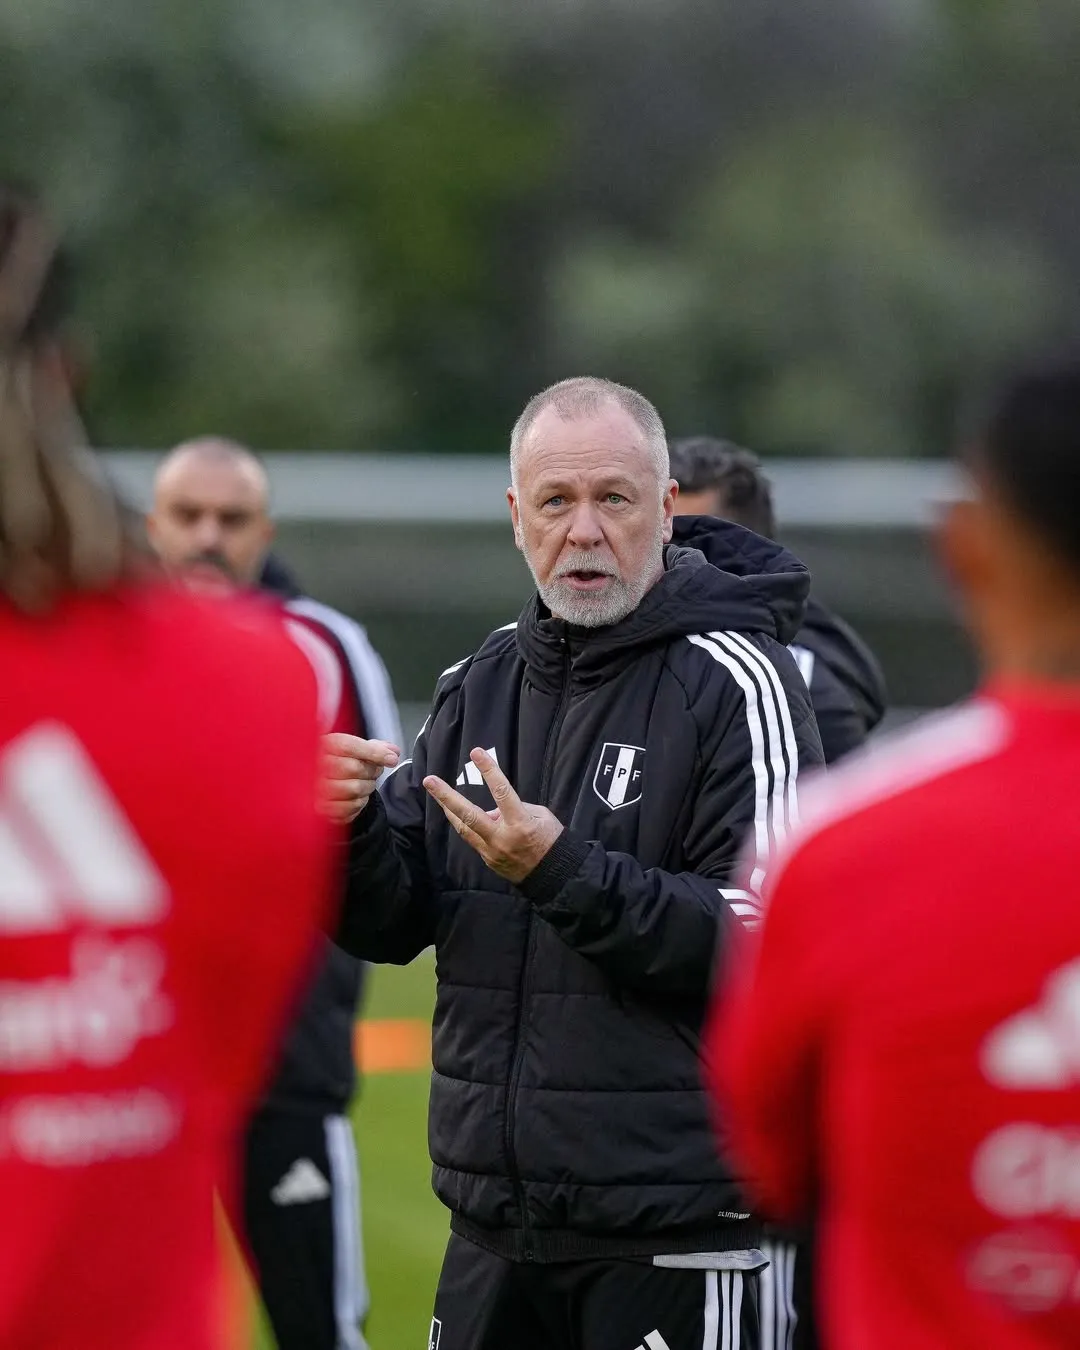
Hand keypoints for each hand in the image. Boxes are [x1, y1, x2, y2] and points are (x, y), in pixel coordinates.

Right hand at [321, 733, 399, 824]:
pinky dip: (359, 803)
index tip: (391, 759)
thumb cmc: (340, 762)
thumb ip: (375, 747)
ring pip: (354, 788)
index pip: (349, 746)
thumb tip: (393, 752)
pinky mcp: (321, 808)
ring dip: (367, 788)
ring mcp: (316, 788)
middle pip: (353, 768)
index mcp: (324, 745)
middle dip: (371, 772)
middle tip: (374, 772)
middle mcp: (316, 765)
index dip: (374, 752)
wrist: (320, 781)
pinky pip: (349, 807)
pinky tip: (357, 797)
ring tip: (365, 784)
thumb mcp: (355, 748)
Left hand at [423, 747, 562, 883]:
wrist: (553, 876)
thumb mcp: (541, 816)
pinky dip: (467, 826)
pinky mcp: (488, 861)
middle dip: (446, 796)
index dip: (488, 770)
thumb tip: (493, 810)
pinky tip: (462, 816)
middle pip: (468, 814)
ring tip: (437, 796)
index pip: (501, 791)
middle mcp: (502, 837)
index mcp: (520, 822)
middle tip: (429, 781)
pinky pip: (474, 839)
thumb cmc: (551, 841)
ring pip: (463, 828)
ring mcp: (492, 851)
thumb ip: (514, 809)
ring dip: (449, 810)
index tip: (476, 752)